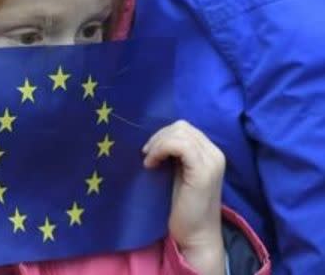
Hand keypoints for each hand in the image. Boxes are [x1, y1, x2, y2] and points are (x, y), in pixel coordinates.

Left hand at [143, 120, 225, 274]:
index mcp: (210, 153)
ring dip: (158, 144)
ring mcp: (211, 161)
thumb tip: (155, 139)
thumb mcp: (178, 174)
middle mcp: (215, 153)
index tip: (149, 152)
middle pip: (181, 127)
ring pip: (179, 133)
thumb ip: (175, 156)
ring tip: (149, 161)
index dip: (162, 135)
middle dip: (159, 137)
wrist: (196, 236)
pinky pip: (179, 145)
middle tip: (147, 155)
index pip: (184, 128)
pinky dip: (160, 150)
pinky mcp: (203, 171)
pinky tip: (151, 165)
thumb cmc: (184, 208)